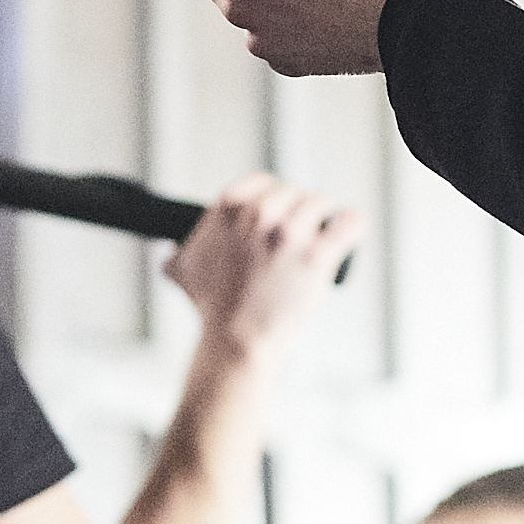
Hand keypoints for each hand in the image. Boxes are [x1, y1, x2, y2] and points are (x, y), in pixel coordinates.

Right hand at [162, 174, 362, 357]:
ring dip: (322, 219)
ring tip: (318, 240)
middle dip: (299, 212)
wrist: (235, 340)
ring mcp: (288, 232)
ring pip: (320, 203)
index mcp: (228, 207)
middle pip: (295, 193)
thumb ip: (177, 255)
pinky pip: (349, 222)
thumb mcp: (183, 272)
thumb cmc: (212, 308)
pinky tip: (348, 230)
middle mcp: (258, 213)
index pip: (265, 183)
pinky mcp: (315, 255)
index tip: (278, 220)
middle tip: (297, 239)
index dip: (275, 200)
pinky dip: (352, 224)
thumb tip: (171, 254)